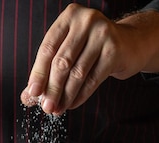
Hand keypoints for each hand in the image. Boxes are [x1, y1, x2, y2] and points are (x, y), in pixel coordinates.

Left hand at [21, 4, 158, 114]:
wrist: (131, 43)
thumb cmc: (93, 47)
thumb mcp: (69, 51)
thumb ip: (47, 70)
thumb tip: (27, 97)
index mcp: (69, 16)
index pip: (48, 48)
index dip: (38, 73)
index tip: (32, 93)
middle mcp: (86, 21)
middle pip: (62, 61)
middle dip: (51, 88)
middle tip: (46, 107)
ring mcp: (102, 34)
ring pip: (77, 72)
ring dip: (65, 95)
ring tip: (57, 110)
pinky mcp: (115, 50)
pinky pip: (93, 79)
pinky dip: (80, 95)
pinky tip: (72, 104)